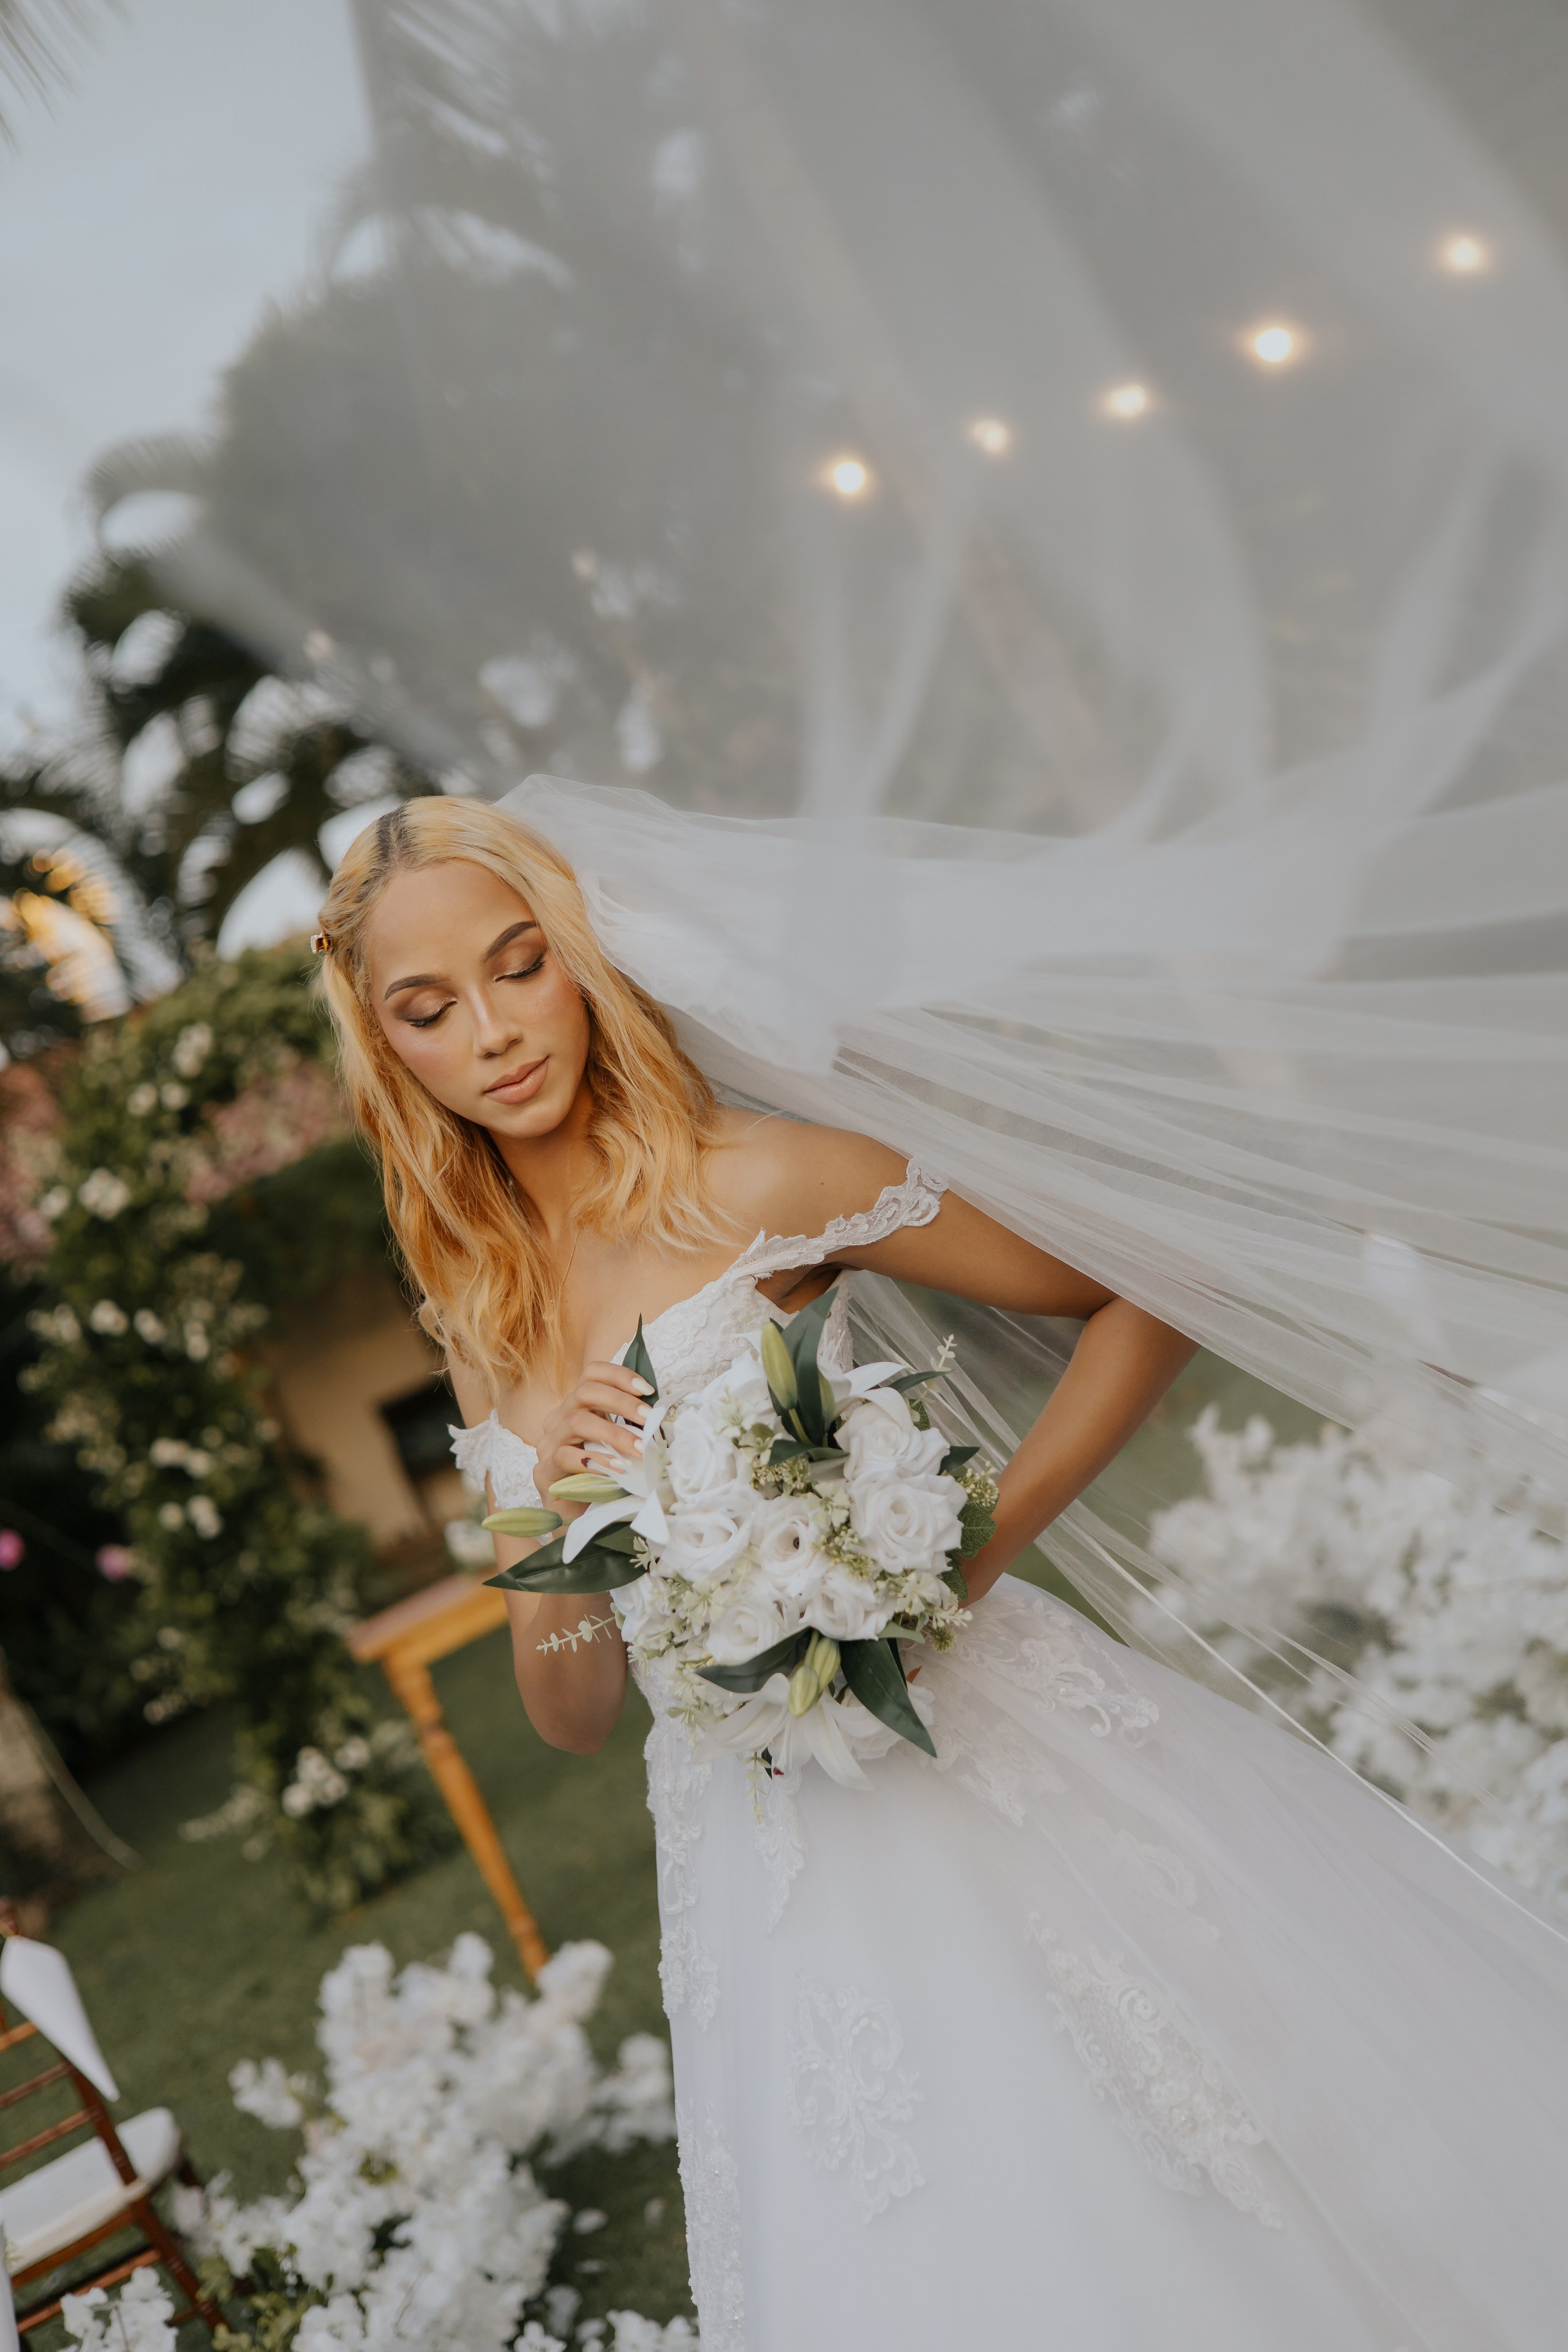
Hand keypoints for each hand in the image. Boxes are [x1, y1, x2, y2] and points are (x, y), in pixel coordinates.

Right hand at [538, 1360, 652, 1503]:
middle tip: (649, 1418)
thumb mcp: (619, 1445)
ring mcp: (547, 1444)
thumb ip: (631, 1426)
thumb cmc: (603, 1477)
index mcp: (577, 1407)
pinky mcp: (543, 1471)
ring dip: (614, 1433)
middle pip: (585, 1392)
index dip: (619, 1375)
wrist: (579, 1517)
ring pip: (577, 1422)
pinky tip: (617, 1468)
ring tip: (639, 1449)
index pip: (591, 1374)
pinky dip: (595, 1460)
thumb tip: (661, 1414)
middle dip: (622, 1403)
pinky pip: (565, 1456)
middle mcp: (559, 1419)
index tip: (647, 1389)